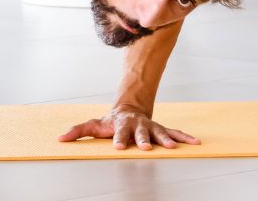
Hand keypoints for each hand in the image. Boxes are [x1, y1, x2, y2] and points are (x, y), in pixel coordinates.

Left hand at [58, 104, 200, 150]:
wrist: (129, 109)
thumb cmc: (110, 121)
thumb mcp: (93, 125)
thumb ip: (78, 131)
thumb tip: (60, 138)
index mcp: (121, 125)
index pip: (119, 133)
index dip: (118, 140)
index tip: (118, 147)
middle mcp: (138, 126)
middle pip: (141, 133)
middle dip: (143, 140)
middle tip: (145, 148)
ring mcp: (151, 127)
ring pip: (160, 133)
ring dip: (166, 140)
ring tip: (172, 147)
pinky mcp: (162, 129)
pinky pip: (175, 133)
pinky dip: (185, 137)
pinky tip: (196, 142)